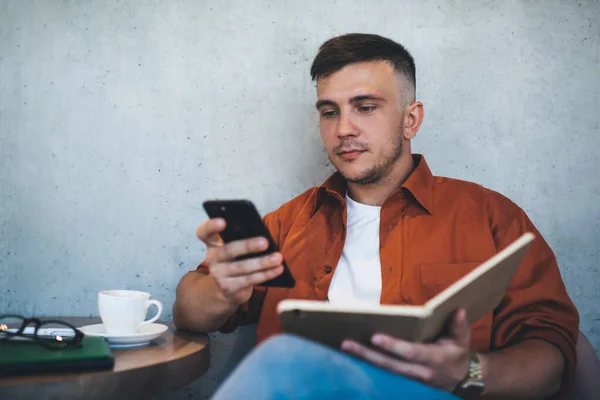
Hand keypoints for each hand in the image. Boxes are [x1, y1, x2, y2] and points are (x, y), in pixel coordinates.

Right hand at [195, 218, 283, 306]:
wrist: (224, 289)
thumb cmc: (234, 261)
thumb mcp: (234, 248)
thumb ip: (242, 238)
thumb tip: (264, 235)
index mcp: (212, 243)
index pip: (204, 232)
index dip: (211, 226)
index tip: (222, 221)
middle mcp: (212, 258)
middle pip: (228, 250)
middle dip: (248, 246)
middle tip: (265, 242)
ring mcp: (219, 274)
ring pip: (242, 267)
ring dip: (263, 262)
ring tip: (278, 257)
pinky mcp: (228, 288)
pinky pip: (250, 280)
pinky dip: (266, 274)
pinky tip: (278, 269)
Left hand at [341, 309, 470, 391]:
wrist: (462, 379)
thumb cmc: (458, 353)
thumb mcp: (462, 340)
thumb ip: (459, 326)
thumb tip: (457, 310)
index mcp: (434, 359)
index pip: (410, 353)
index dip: (393, 346)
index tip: (375, 336)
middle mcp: (419, 372)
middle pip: (389, 365)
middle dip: (367, 354)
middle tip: (346, 343)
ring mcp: (410, 379)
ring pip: (383, 370)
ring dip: (363, 359)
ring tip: (344, 346)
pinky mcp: (404, 380)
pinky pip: (384, 372)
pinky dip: (368, 363)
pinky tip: (353, 353)